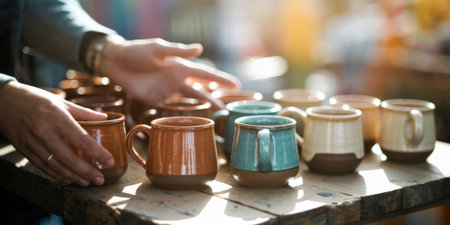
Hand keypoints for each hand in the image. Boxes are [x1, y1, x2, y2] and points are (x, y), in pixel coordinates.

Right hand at [0, 81, 114, 185]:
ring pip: (56, 166)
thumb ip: (84, 112)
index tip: (110, 161)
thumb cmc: (36, 99)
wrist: (4, 101)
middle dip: (87, 171)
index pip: (82, 140)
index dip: (98, 153)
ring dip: (74, 176)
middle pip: (69, 158)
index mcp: (57, 117)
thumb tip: (105, 118)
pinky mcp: (25, 150)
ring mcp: (33, 143)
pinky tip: (70, 178)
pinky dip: (58, 175)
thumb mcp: (61, 101)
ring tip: (88, 182)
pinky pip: (44, 167)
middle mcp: (45, 132)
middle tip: (101, 179)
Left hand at [99, 37, 240, 110]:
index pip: (205, 74)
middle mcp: (177, 80)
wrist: (115, 62)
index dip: (221, 79)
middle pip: (200, 94)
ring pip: (188, 104)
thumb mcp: (157, 49)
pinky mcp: (155, 100)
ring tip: (213, 122)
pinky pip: (171, 110)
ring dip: (200, 112)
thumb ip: (178, 50)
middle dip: (214, 102)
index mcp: (180, 66)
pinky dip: (181, 117)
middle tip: (227, 112)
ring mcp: (167, 91)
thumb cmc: (137, 51)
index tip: (236, 85)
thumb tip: (200, 49)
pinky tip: (189, 125)